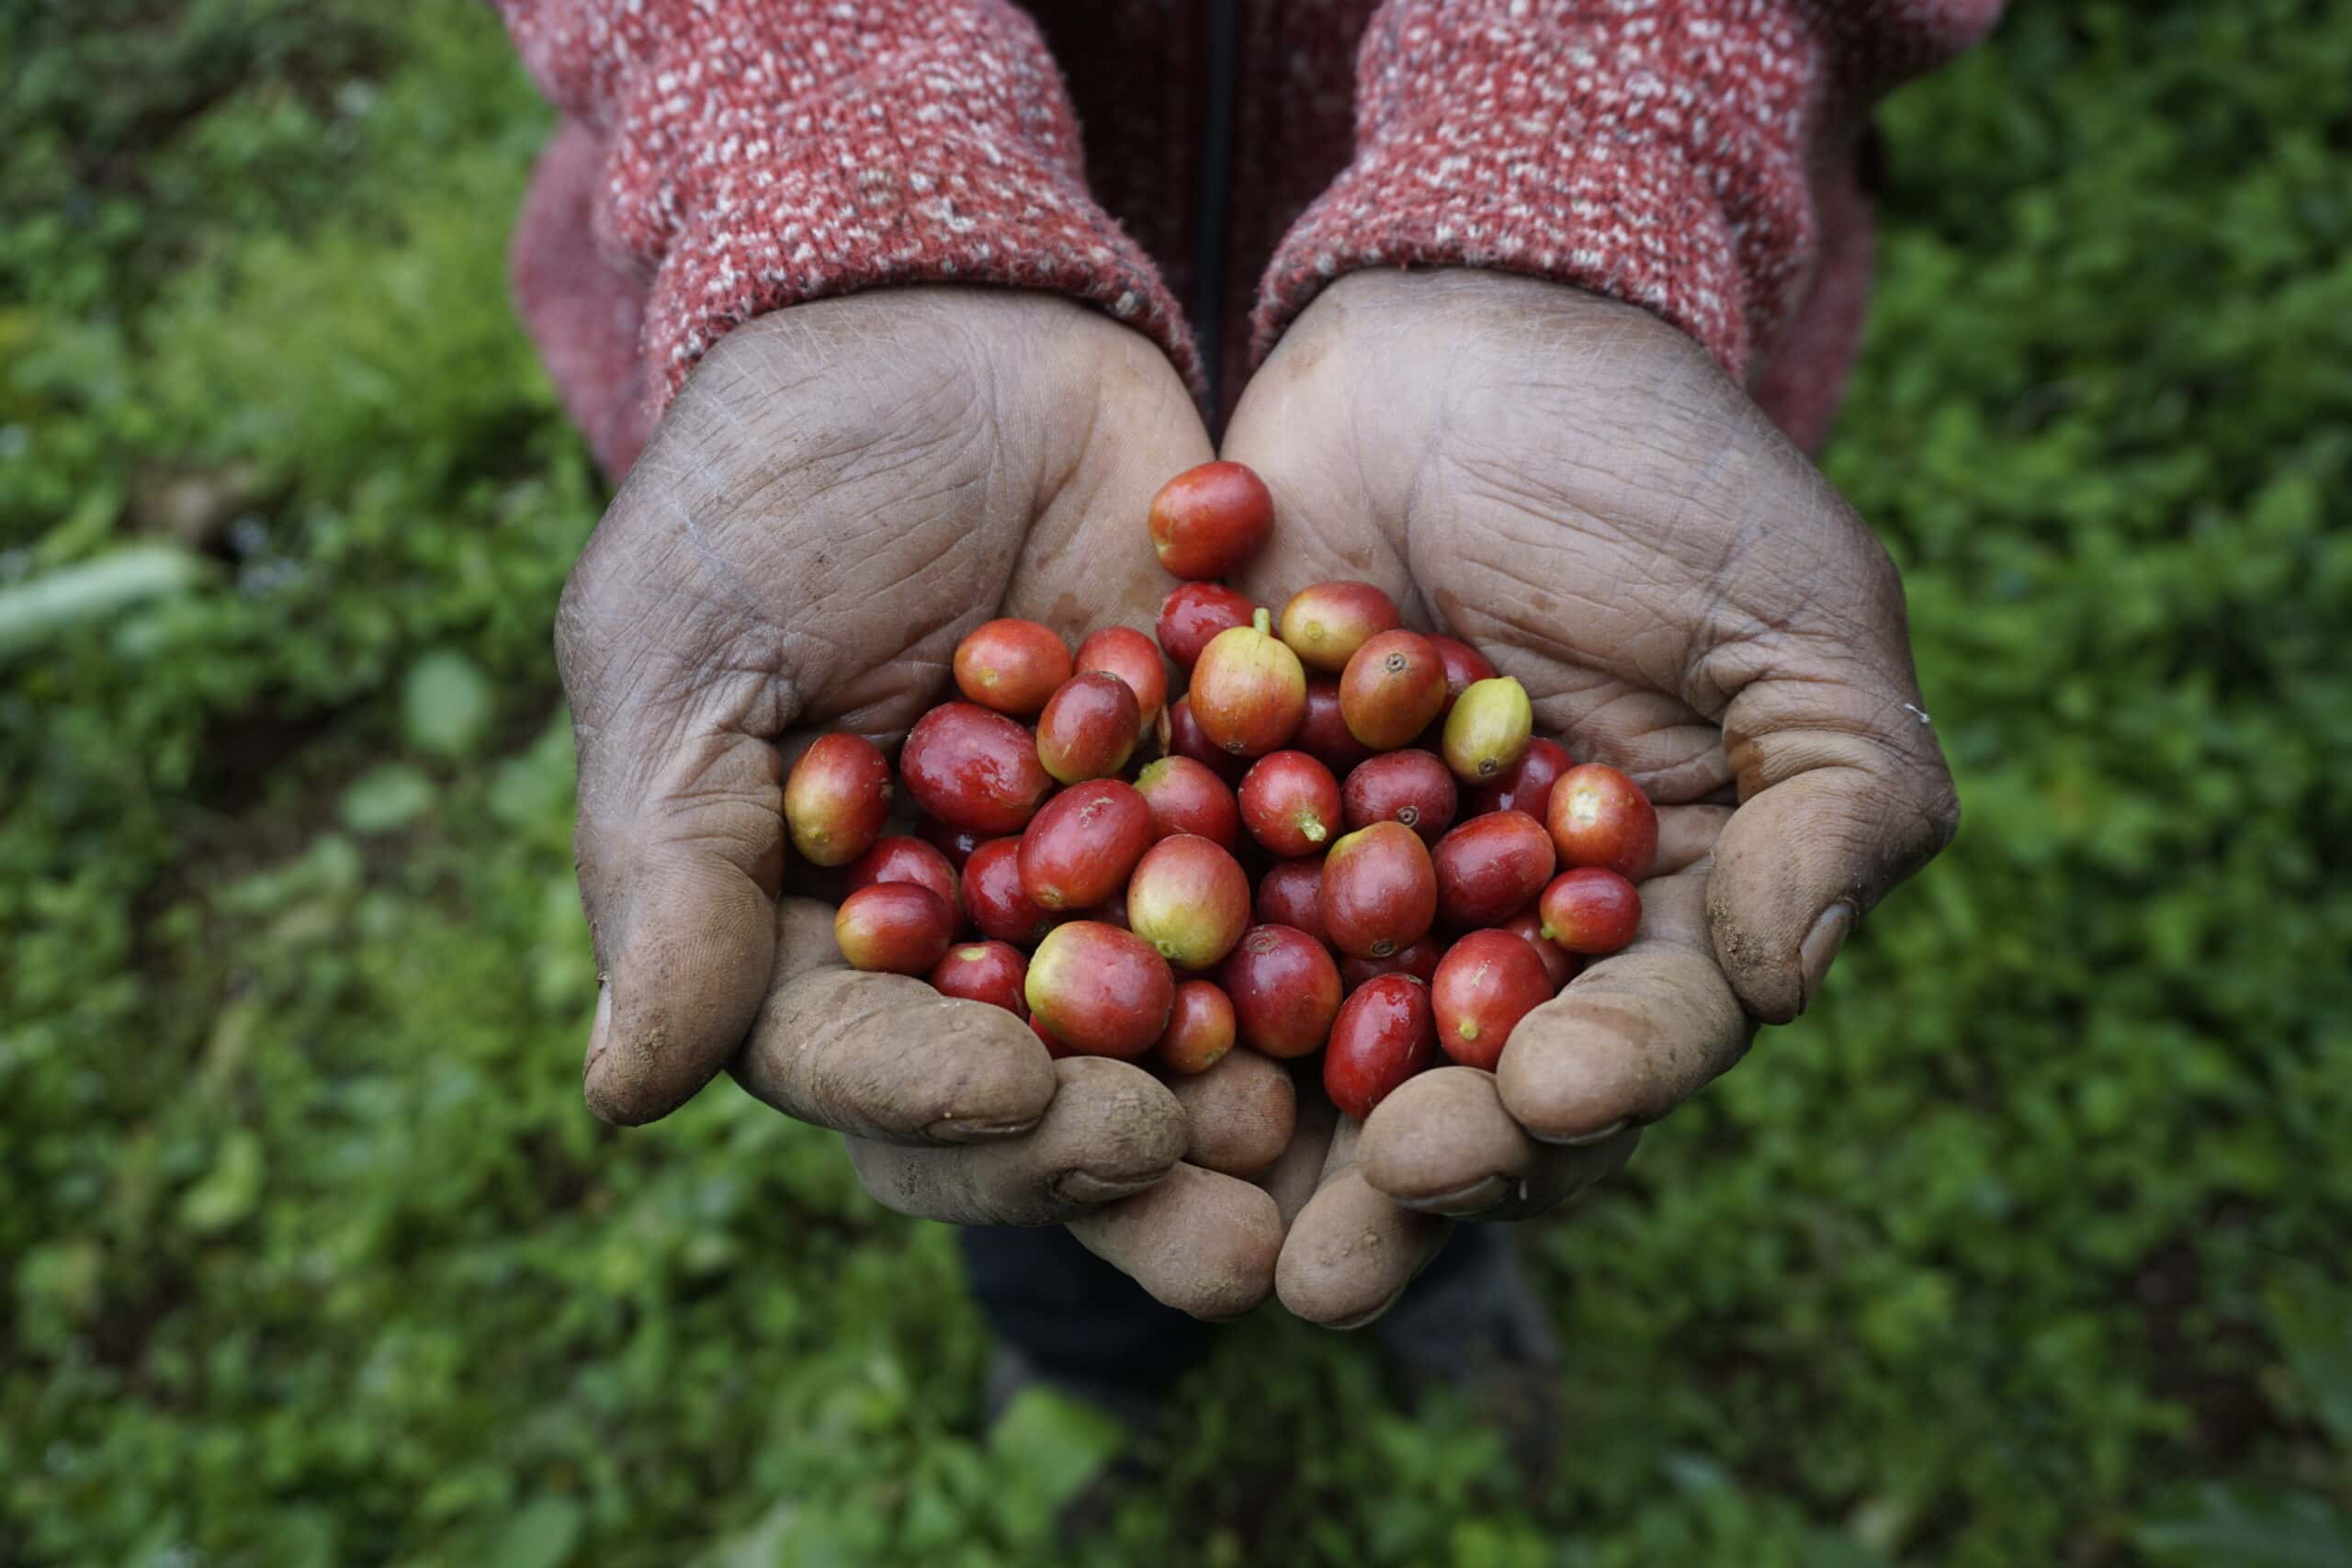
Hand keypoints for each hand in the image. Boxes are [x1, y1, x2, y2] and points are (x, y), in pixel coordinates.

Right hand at [556, 290, 1284, 1317]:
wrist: (956, 321)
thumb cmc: (774, 482)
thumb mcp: (687, 652)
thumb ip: (674, 870)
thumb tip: (624, 1098)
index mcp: (815, 934)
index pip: (863, 1064)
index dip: (940, 1098)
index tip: (1028, 1092)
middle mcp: (966, 944)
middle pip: (1028, 1098)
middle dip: (1111, 1162)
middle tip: (1215, 1218)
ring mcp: (1101, 887)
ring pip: (1166, 1041)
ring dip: (1239, 1114)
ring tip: (1317, 1163)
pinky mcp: (1221, 816)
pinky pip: (1280, 907)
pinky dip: (1335, 962)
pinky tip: (1407, 1010)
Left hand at [1219, 269, 1960, 1322]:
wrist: (1462, 335)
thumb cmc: (1663, 474)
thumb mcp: (1792, 617)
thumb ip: (1837, 794)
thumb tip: (1796, 983)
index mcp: (1629, 930)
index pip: (1622, 1046)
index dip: (1588, 1092)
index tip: (1543, 1107)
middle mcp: (1474, 945)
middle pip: (1444, 1097)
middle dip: (1390, 1180)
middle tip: (1324, 1265)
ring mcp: (1328, 896)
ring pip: (1287, 1050)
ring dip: (1235, 1140)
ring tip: (1181, 1203)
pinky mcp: (1200, 824)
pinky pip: (1153, 920)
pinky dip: (1114, 982)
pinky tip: (1059, 1048)